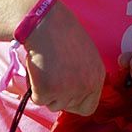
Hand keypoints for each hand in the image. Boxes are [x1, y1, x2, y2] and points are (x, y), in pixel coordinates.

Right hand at [20, 0, 103, 115]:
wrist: (46, 24)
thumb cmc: (62, 34)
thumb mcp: (86, 56)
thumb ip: (84, 76)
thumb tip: (76, 92)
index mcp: (97, 77)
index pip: (89, 107)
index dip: (75, 103)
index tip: (65, 92)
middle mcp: (86, 86)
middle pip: (68, 107)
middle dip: (57, 95)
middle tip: (52, 72)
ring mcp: (68, 91)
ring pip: (51, 104)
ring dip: (45, 90)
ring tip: (46, 66)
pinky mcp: (48, 91)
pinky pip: (37, 98)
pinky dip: (33, 86)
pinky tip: (37, 67)